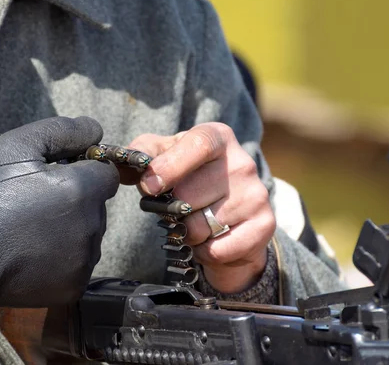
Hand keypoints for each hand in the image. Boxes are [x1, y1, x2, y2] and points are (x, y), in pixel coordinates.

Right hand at [0, 116, 118, 319]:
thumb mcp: (18, 145)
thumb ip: (65, 130)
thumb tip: (97, 130)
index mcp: (83, 190)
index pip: (106, 174)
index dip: (84, 171)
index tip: (55, 177)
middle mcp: (91, 227)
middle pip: (98, 206)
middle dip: (76, 201)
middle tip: (36, 204)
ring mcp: (84, 261)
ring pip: (90, 236)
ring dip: (72, 230)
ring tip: (32, 230)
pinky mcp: (73, 287)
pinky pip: (80, 264)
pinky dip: (64, 260)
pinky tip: (34, 254)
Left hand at [128, 123, 274, 293]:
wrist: (230, 215)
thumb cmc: (190, 178)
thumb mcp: (166, 156)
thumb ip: (143, 153)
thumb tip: (124, 164)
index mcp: (218, 137)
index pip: (199, 144)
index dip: (171, 166)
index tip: (148, 186)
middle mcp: (242, 163)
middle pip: (190, 193)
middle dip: (171, 208)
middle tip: (175, 208)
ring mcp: (256, 195)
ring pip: (201, 225)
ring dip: (187, 232)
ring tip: (194, 222)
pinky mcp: (264, 226)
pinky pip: (217, 249)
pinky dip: (204, 251)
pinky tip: (210, 239)